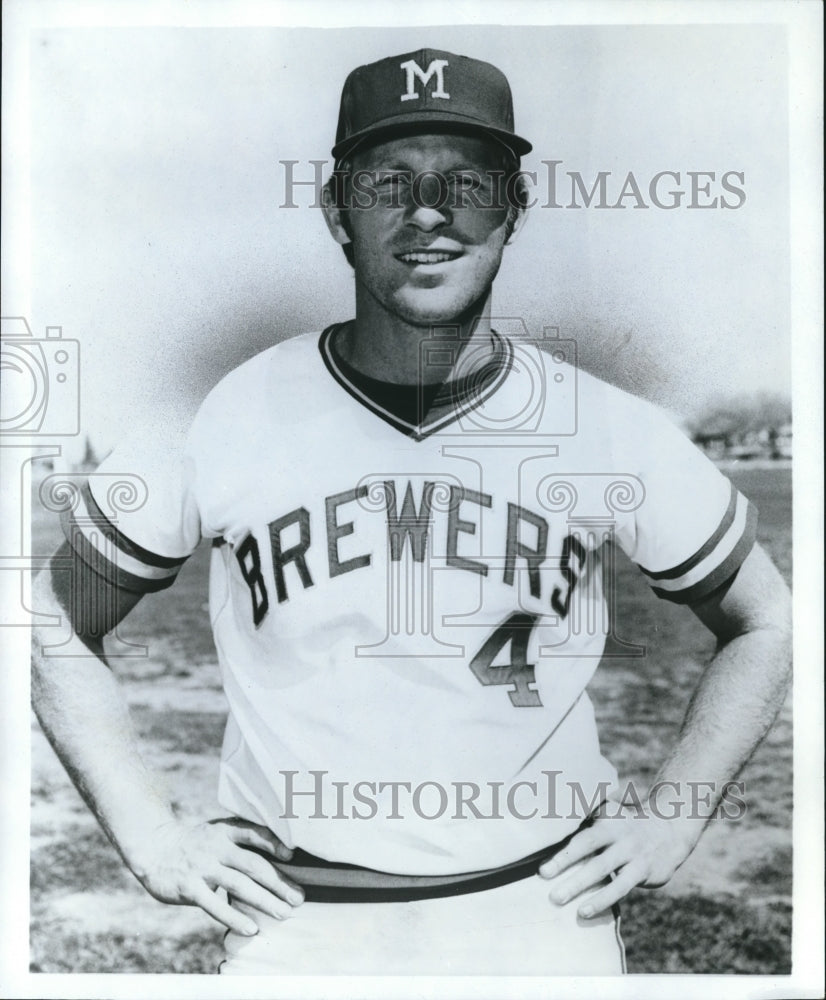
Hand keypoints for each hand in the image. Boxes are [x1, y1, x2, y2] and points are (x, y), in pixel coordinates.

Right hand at [127, 816, 303, 934]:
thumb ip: (241, 844)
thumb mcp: (217, 834)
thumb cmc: (196, 845)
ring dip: (264, 900)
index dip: (273, 841)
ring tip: (284, 913)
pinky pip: (215, 905)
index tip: (292, 854)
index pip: (253, 832)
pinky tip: (251, 929)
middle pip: (253, 864)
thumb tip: (278, 862)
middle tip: (299, 898)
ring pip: (239, 885)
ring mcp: (203, 867)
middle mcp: (216, 846)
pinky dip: (234, 918)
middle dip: (278, 882)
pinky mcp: (190, 888)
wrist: (155, 849)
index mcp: (225, 830)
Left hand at [538, 803, 699, 918]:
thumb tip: (548, 817)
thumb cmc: (627, 825)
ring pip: (603, 869)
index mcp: (606, 819)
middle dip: (564, 862)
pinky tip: (584, 911)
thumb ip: (586, 814)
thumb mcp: (610, 813)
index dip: (562, 844)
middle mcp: (618, 834)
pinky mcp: (643, 871)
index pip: (581, 831)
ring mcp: (631, 853)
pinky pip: (620, 887)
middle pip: (588, 847)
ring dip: (580, 886)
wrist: (670, 832)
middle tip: (542, 876)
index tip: (542, 859)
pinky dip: (602, 899)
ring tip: (558, 899)